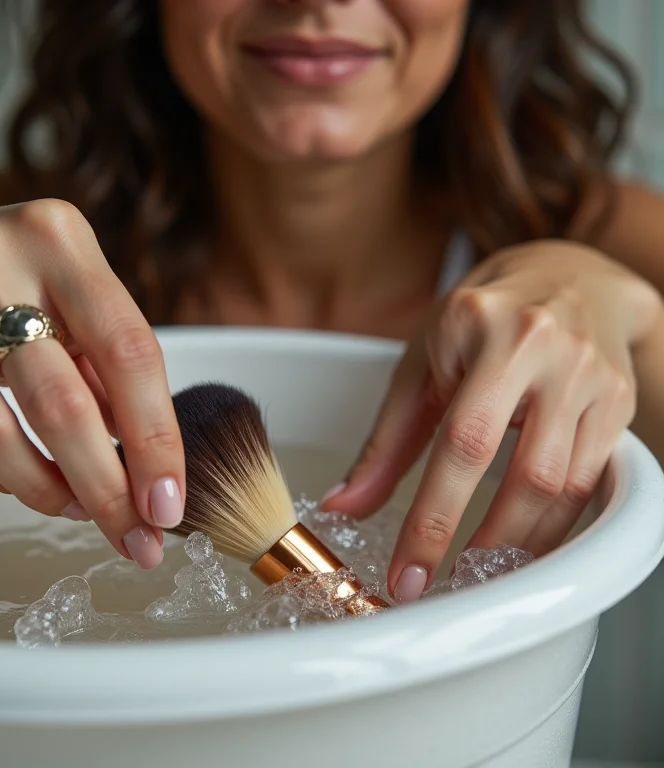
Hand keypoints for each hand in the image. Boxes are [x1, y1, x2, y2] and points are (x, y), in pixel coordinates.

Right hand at [0, 196, 184, 567]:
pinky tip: (30, 486)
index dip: (155, 439)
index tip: (169, 503)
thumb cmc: (17, 269)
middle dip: (106, 489)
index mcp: (59, 241)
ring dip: (48, 491)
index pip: (128, 354)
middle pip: (62, 405)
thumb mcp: (77, 289)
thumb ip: (109, 363)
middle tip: (135, 537)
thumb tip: (144, 462)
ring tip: (83, 512)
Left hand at [322, 241, 660, 602]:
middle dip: (486, 546)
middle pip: (525, 474)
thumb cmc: (481, 320)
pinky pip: (592, 481)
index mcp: (481, 328)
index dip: (433, 520)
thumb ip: (386, 442)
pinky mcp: (619, 400)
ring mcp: (591, 374)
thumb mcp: (422, 364)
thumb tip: (344, 506)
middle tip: (450, 584)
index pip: (460, 443)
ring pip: (565, 486)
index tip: (409, 574)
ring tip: (483, 571)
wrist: (567, 277)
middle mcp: (545, 348)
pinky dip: (556, 524)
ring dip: (522, 544)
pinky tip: (524, 544)